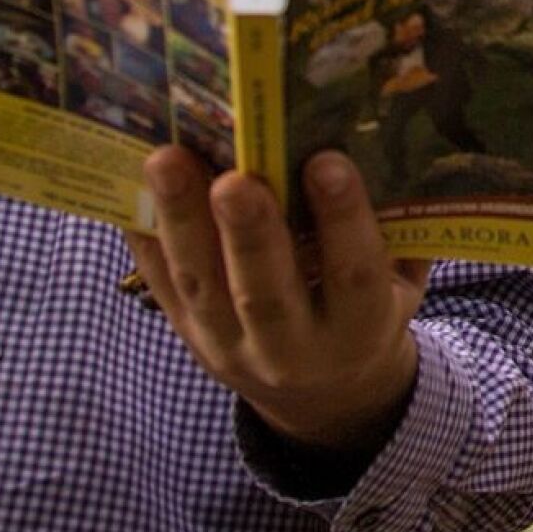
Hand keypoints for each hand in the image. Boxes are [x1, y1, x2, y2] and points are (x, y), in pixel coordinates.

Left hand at [128, 145, 427, 455]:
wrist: (324, 394)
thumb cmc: (366, 310)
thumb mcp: (399, 286)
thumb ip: (397, 230)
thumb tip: (380, 137)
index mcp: (359, 331)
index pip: (354, 276)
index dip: (343, 220)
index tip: (327, 161)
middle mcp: (293, 351)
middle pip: (266, 295)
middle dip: (249, 233)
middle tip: (234, 179)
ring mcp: (229, 346)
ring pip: (200, 286)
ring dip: (181, 220)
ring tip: (165, 161)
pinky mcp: (186, 334)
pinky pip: (158, 283)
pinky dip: (143, 233)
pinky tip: (133, 181)